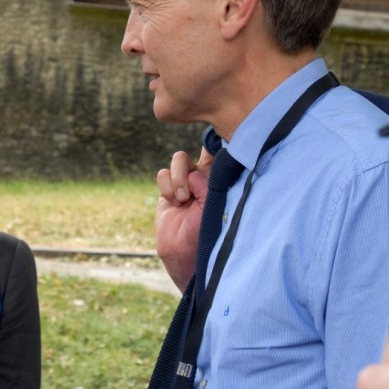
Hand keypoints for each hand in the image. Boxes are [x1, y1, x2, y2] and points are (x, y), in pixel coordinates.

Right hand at [154, 148, 213, 291]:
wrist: (184, 253)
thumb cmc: (208, 231)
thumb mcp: (213, 204)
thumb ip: (206, 181)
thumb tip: (193, 170)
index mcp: (223, 178)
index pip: (225, 151)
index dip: (220, 140)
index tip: (217, 136)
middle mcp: (205, 176)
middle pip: (200, 147)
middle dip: (194, 159)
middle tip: (194, 175)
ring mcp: (185, 182)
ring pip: (179, 158)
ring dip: (179, 177)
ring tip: (182, 199)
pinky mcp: (168, 190)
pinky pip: (164, 174)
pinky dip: (167, 185)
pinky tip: (174, 201)